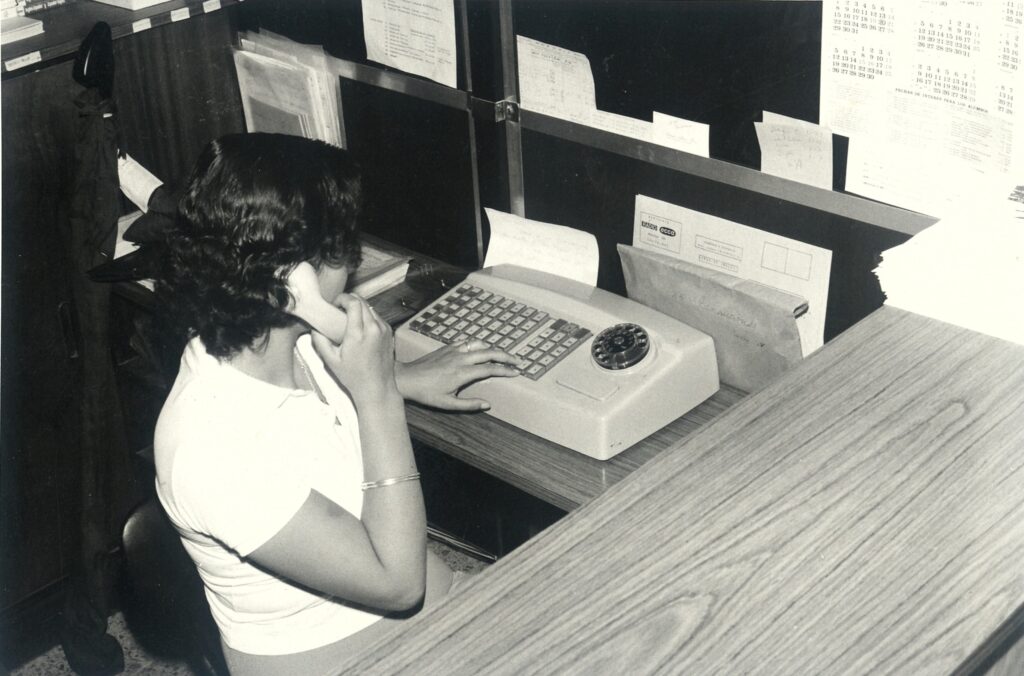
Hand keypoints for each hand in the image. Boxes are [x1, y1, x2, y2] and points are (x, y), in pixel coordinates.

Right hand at [311, 294, 397, 403]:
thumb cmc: (353, 376)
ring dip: (359, 308)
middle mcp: (374, 328)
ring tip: (348, 318)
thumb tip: (315, 328)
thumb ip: (320, 342)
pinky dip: (367, 316)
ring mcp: (384, 330)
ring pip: (370, 308)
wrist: (377, 387)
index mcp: (358, 333)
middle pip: (362, 301)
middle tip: (339, 309)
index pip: (353, 303)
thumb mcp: (331, 361)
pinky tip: (360, 327)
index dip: (342, 298)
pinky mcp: (389, 333)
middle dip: (349, 301)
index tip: (334, 304)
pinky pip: (377, 317)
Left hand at [394, 339, 522, 410]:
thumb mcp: (448, 403)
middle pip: (489, 353)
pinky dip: (479, 344)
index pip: (490, 369)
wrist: (406, 378)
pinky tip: (483, 348)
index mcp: (462, 373)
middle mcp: (460, 359)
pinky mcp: (447, 347)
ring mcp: (454, 351)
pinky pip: (467, 342)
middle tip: (517, 361)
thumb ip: (469, 404)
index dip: (505, 370)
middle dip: (506, 356)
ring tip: (503, 354)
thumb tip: (487, 405)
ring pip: (479, 344)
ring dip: (493, 348)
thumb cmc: (426, 393)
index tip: (516, 372)